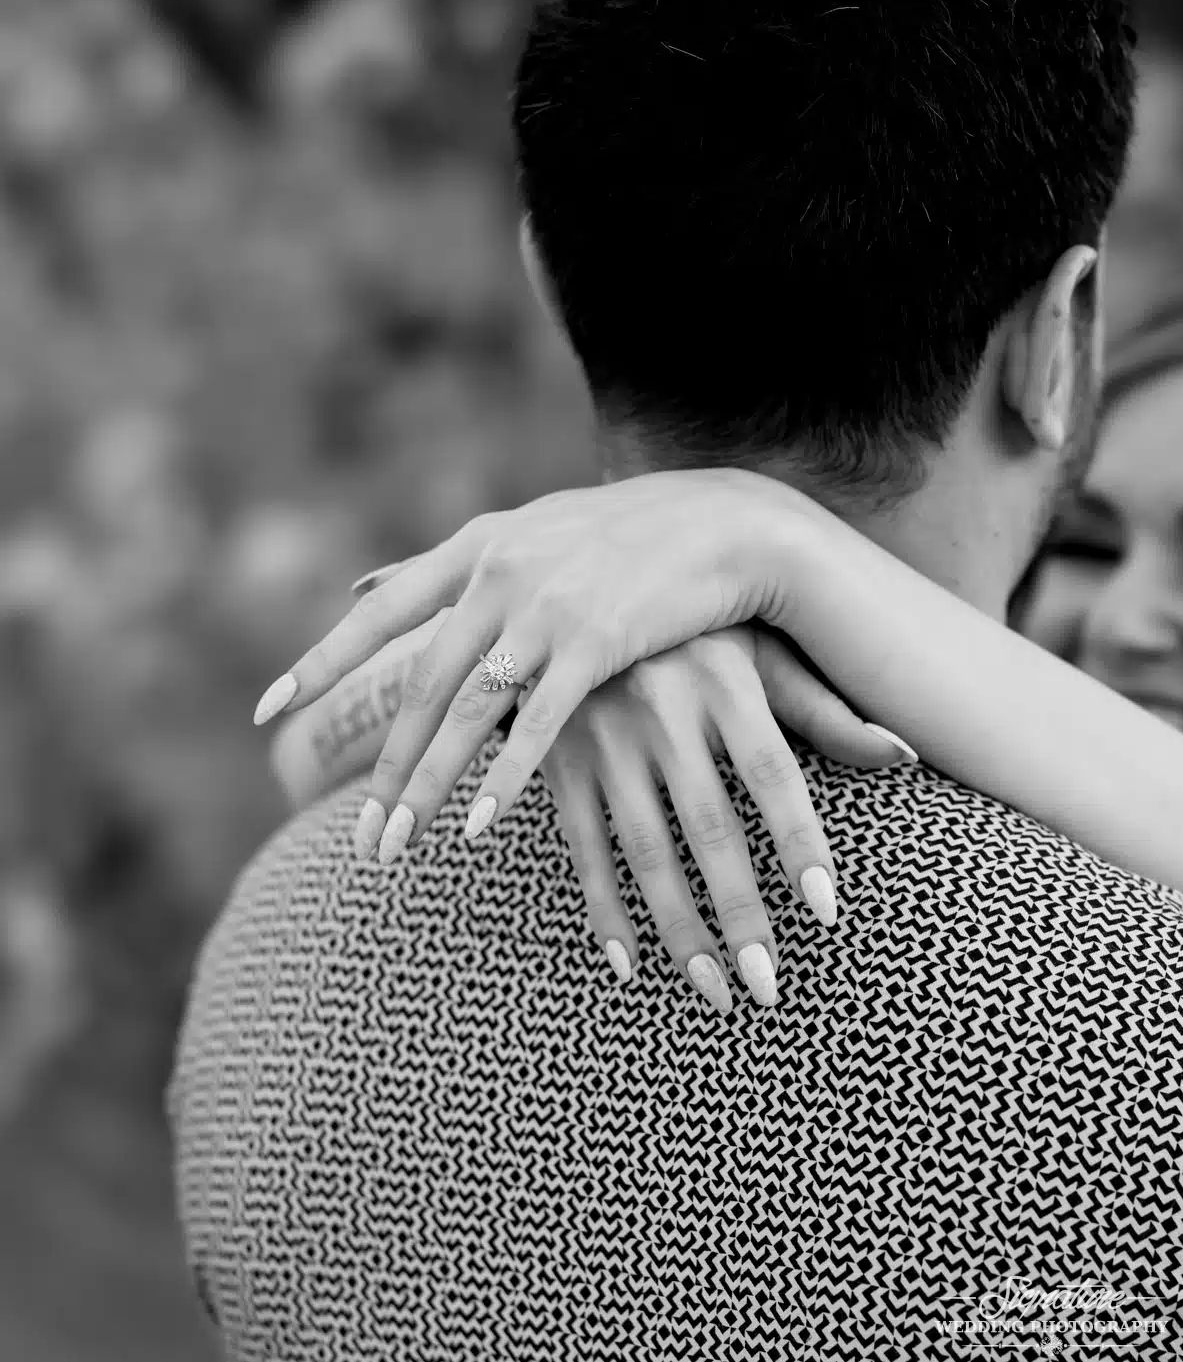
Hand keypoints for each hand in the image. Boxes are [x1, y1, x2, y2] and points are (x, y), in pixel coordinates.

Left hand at [252, 468, 818, 849]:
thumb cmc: (633, 537)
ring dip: (427, 788)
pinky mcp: (595, 642)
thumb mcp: (531, 533)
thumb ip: (447, 566)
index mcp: (480, 547)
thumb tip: (359, 585)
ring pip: (465, 713)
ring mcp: (544, 607)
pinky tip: (476, 824)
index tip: (267, 711)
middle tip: (360, 837)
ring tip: (398, 846)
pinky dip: (502, 776)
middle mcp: (498, 574)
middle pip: (421, 686)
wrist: (728, 524)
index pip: (382, 610)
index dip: (322, 661)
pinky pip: (536, 724)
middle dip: (385, 769)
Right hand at [536, 628, 913, 1010]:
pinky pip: (582, 848)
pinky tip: (629, 964)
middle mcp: (663, 707)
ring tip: (715, 990)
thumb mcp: (758, 652)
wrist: (568, 587)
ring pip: (646, 852)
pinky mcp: (555, 759)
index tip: (826, 913)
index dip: (799, 844)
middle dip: (741, 916)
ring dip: (680, 931)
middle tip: (768, 987)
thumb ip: (826, 710)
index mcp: (724, 679)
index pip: (773, 775)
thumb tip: (907, 756)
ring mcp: (602, 735)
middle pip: (711, 830)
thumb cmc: (693, 630)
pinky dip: (604, 910)